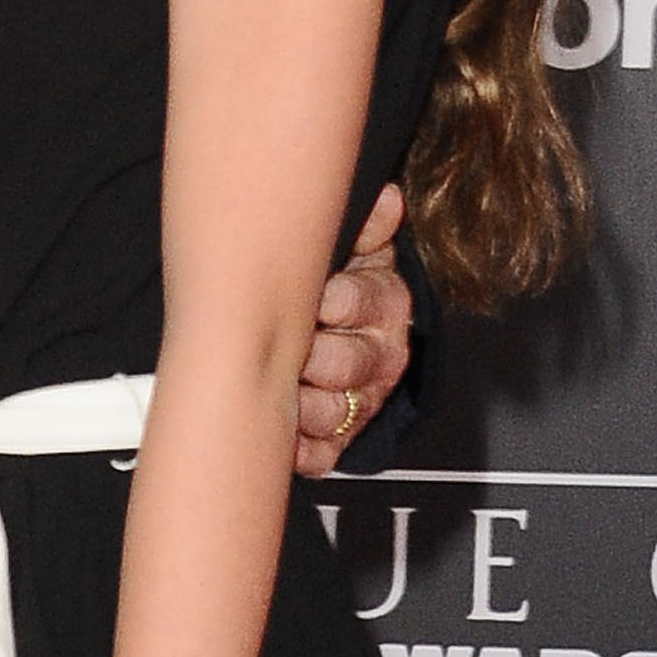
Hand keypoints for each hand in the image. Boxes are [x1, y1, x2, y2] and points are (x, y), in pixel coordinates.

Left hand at [293, 183, 411, 476]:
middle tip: (286, 345)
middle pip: (347, 363)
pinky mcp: (337, 441)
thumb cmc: (332, 281)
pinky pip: (319, 456)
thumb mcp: (348, 247)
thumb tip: (386, 199)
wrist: (328, 330)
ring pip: (330, 413)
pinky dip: (295, 449)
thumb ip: (363, 228)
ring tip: (271, 386)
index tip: (317, 297)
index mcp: (382, 305)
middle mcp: (377, 358)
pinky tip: (274, 435)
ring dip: (297, 403)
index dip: (337, 301)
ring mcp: (357, 403)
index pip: (365, 303)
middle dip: (312, 354)